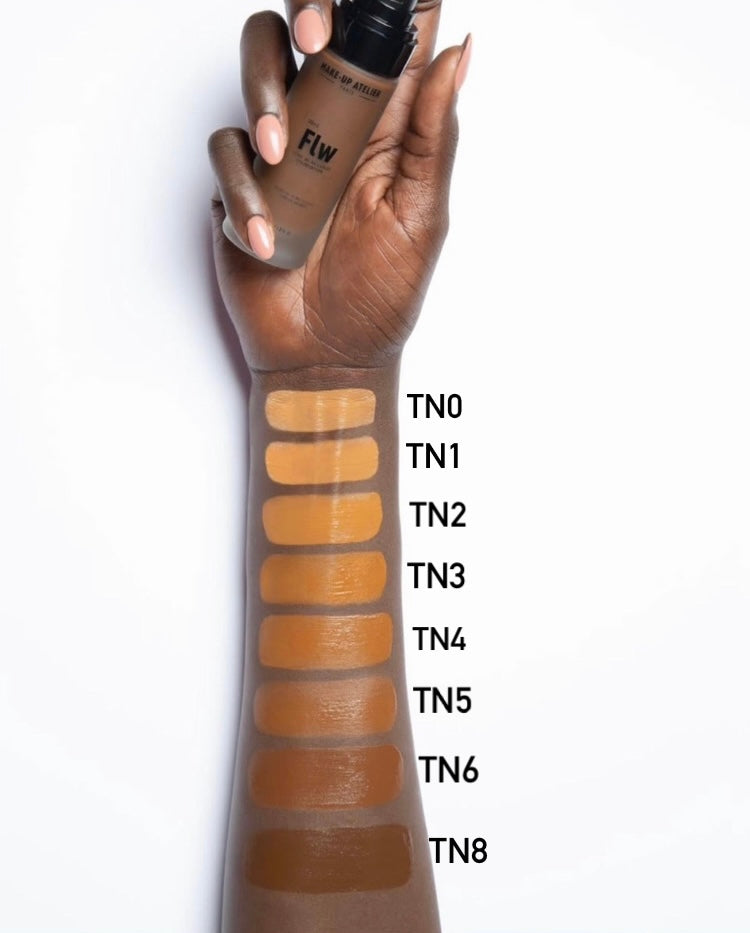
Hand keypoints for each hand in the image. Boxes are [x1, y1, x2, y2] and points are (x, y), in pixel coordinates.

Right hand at [208, 0, 469, 372]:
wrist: (328, 356)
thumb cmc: (381, 295)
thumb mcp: (422, 217)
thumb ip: (434, 136)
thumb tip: (460, 51)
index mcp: (387, 126)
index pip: (386, 41)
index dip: (383, 5)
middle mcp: (333, 125)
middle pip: (309, 30)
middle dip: (307, 8)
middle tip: (316, 32)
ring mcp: (284, 152)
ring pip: (257, 72)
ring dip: (262, 96)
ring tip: (280, 152)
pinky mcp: (243, 184)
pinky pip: (227, 154)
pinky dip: (245, 191)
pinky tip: (271, 238)